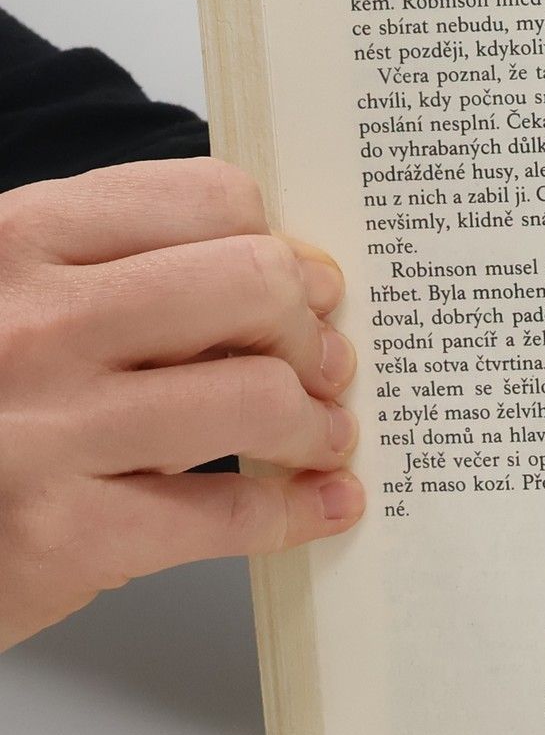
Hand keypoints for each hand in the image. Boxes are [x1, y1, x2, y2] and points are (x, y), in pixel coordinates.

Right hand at [0, 158, 363, 649]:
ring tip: (322, 435)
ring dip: (317, 421)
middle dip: (310, 327)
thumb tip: (280, 285)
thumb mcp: (10, 303)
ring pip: (256, 396)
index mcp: (17, 245)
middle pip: (251, 285)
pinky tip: (319, 505)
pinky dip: (296, 511)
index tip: (300, 284)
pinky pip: (228, 513)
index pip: (204, 199)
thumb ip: (115, 278)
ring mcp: (46, 430)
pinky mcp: (64, 535)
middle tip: (324, 362)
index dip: (277, 245)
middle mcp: (32, 326)